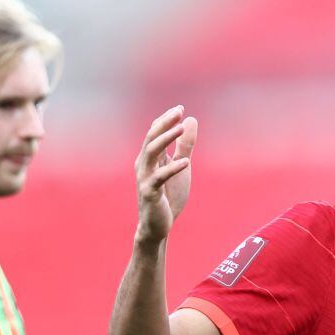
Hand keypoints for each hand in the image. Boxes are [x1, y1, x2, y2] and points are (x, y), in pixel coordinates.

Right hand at [134, 105, 197, 244]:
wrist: (159, 226)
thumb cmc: (168, 196)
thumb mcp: (180, 167)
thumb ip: (185, 146)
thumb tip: (191, 120)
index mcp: (150, 158)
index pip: (154, 133)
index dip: (165, 120)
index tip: (180, 108)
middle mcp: (144, 165)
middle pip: (151, 138)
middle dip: (164, 123)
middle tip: (179, 112)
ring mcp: (145, 178)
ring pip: (151, 152)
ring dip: (165, 139)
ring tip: (180, 128)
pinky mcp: (150, 193)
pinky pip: (159, 177)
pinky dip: (172, 168)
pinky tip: (185, 162)